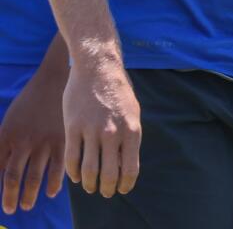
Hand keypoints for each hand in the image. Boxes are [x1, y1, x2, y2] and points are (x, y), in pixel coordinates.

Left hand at [0, 51, 67, 213]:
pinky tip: (51, 192)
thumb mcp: (9, 120)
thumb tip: (0, 166)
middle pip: (13, 176)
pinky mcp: (63, 139)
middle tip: (10, 209)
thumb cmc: (30, 102)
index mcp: (6, 135)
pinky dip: (54, 182)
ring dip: (30, 193)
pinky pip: (58, 166)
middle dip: (10, 196)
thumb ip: (3, 144)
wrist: (55, 80)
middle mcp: (23, 141)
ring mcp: (44, 141)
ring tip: (28, 205)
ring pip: (35, 175)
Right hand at [62, 50, 140, 197]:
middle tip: (105, 193)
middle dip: (107, 189)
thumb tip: (127, 161)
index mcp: (132, 130)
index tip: (122, 189)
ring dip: (90, 184)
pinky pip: (71, 158)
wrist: (98, 68)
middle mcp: (113, 133)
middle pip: (109, 174)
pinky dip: (73, 173)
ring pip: (89, 170)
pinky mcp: (73, 127)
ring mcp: (91, 131)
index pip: (130, 168)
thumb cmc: (118, 91)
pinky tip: (76, 176)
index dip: (126, 184)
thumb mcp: (133, 112)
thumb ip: (130, 137)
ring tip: (90, 187)